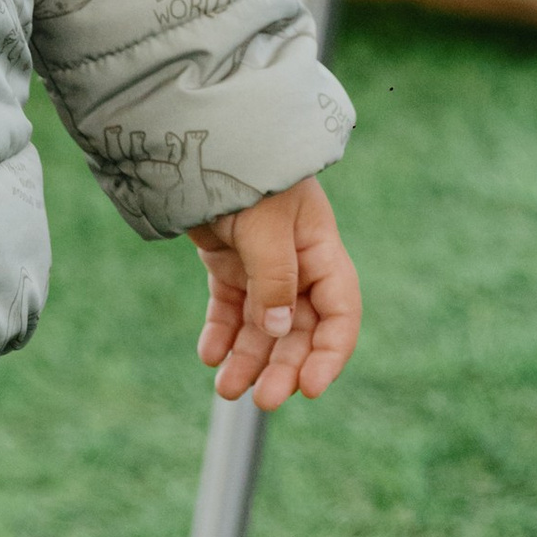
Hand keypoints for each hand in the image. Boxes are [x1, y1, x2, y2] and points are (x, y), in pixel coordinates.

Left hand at [188, 177, 360, 408]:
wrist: (197, 136)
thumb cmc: (244, 171)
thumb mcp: (266, 225)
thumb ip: (274, 278)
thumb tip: (278, 330)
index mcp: (320, 250)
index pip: (339, 313)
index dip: (329, 354)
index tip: (310, 388)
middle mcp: (296, 262)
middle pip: (298, 328)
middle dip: (282, 366)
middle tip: (263, 400)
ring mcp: (260, 263)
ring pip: (261, 325)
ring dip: (248, 358)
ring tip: (226, 388)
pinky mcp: (228, 260)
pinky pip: (229, 306)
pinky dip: (221, 332)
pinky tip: (209, 355)